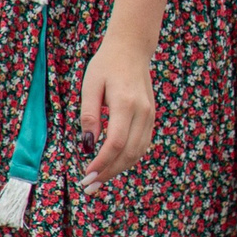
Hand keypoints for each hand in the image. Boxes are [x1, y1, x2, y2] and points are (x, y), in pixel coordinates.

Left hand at [76, 32, 157, 188]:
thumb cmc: (106, 65)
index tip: (86, 175)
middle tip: (89, 186)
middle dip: (109, 172)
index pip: (115, 143)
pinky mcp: (151, 117)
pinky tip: (113, 164)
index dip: (101, 163)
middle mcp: (142, 112)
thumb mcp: (90, 86)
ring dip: (119, 169)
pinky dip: (128, 158)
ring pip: (138, 152)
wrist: (132, 50)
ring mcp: (150, 115)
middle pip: (128, 152)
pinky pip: (142, 144)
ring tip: (99, 179)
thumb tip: (87, 144)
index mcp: (125, 103)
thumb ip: (89, 115)